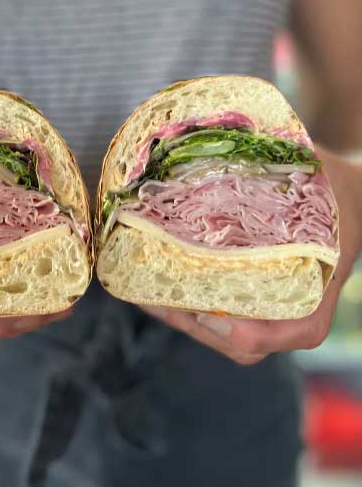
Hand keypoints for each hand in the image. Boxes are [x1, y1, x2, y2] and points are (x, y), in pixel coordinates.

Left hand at [143, 147, 361, 364]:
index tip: (207, 313)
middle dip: (194, 325)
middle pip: (242, 342)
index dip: (249, 332)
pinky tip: (154, 284)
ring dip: (181, 318)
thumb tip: (229, 144)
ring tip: (144, 293)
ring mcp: (270, 304)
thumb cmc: (330, 185)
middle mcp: (295, 304)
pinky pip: (217, 314)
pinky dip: (184, 305)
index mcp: (319, 284)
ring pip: (223, 333)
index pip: (293, 330)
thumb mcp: (315, 176)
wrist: (343, 192)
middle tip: (155, 298)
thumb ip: (283, 171)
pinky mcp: (250, 294)